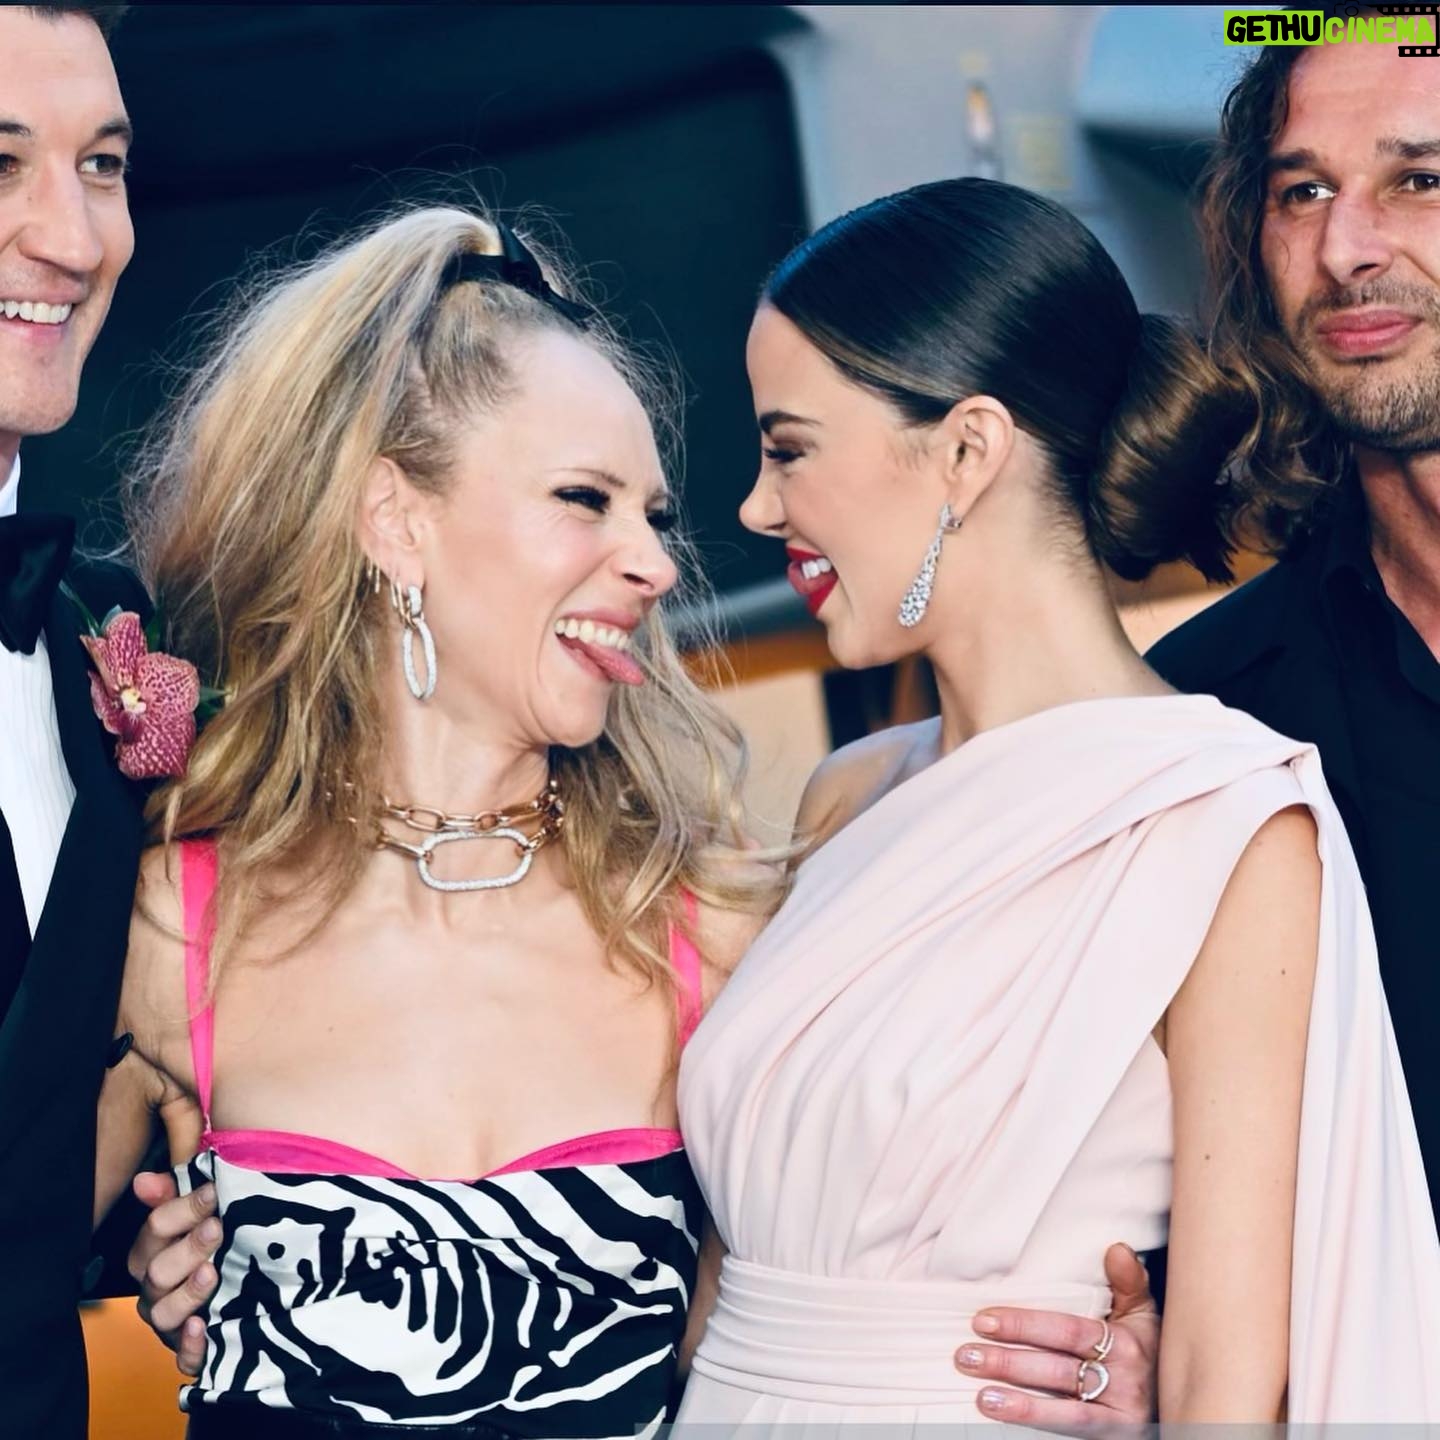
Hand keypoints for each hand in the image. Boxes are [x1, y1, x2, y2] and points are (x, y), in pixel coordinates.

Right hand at [126, 1171, 221, 1376]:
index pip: (154, 1230)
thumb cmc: (223, 1243)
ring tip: (212, 1272)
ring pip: (164, 1314)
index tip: (213, 1192)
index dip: (181, 1209)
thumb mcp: (206, 1214)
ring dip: (187, 1293)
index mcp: (156, 1253)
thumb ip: (176, 1194)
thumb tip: (144, 1180)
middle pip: (157, 1272)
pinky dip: (192, 1345)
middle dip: (188, 1248)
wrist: (257, 1292)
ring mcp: (173, 1324)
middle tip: (218, 1228)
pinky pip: (184, 1358)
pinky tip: (204, 1326)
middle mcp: (157, 1290)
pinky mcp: (192, 1353)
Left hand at [954, 1242, 1158, 1436]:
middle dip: (1009, 1362)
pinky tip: (1004, 1417)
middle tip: (966, 1354)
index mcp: (1126, 1342)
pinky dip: (1037, 1424)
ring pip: (1064, 1410)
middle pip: (1058, 1370)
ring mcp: (1120, 1417)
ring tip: (980, 1394)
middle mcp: (1125, 1381)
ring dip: (1018, 1403)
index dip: (1025, 1325)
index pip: (1068, 1330)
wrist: (1179, 1406)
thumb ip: (1128, 1284)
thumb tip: (1116, 1248)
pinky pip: (1071, 1432)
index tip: (983, 1319)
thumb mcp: (1144, 1318)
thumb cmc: (1147, 1353)